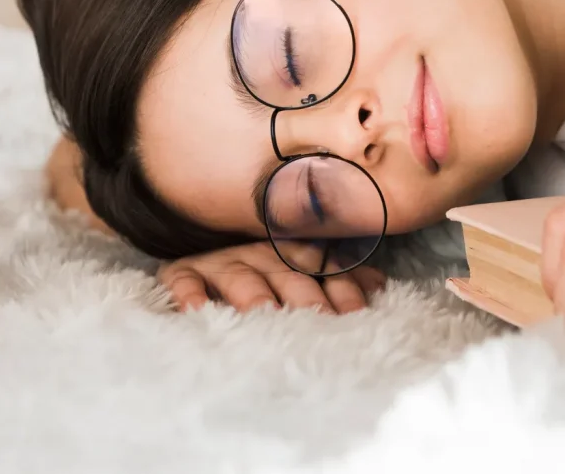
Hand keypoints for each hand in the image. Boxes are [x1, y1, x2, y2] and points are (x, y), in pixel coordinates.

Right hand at [157, 241, 386, 314]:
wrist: (208, 244)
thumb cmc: (270, 272)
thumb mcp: (306, 270)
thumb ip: (344, 277)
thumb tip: (379, 285)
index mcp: (297, 253)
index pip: (326, 268)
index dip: (343, 290)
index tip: (358, 314)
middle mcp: (263, 254)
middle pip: (288, 274)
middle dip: (305, 297)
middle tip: (318, 321)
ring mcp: (224, 262)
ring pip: (242, 277)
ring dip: (254, 294)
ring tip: (266, 314)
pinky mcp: (185, 272)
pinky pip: (185, 279)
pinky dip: (190, 293)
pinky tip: (197, 309)